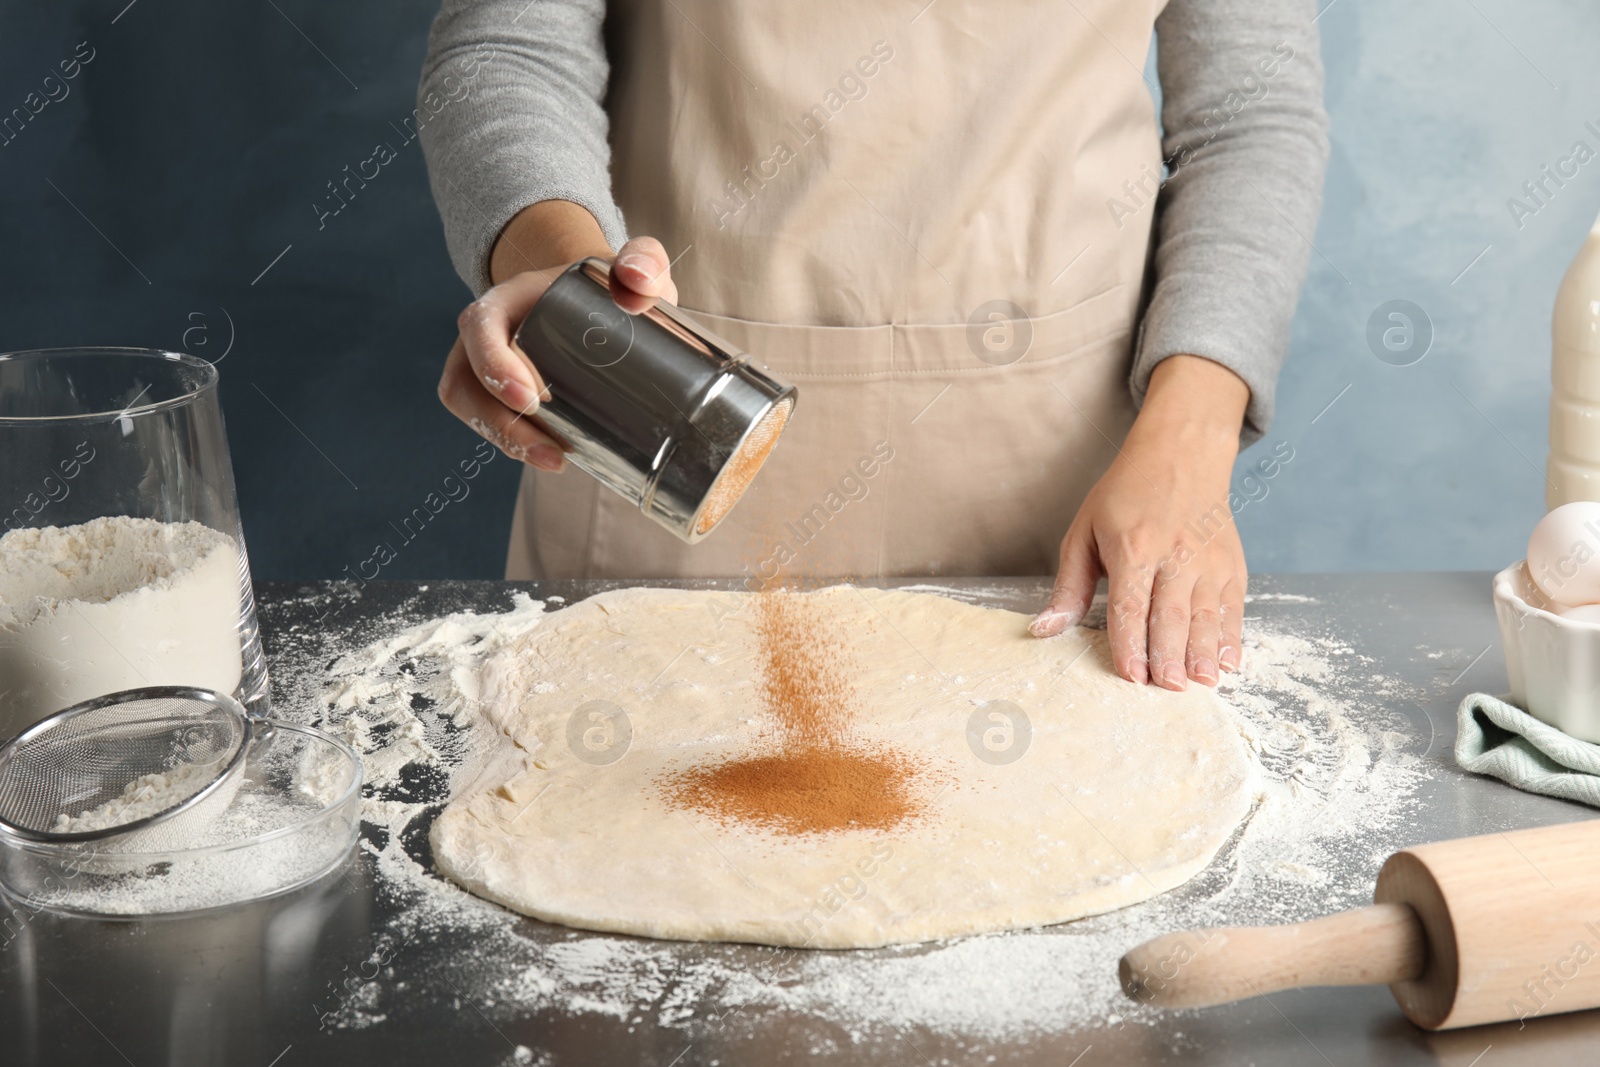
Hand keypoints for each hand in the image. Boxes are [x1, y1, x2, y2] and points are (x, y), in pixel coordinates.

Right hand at [436, 201, 677, 469]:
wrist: (600, 297)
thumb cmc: (613, 285)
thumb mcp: (633, 266)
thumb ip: (645, 261)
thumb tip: (638, 281)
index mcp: (511, 296)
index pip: (481, 326)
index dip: (493, 364)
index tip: (534, 399)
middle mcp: (489, 330)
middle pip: (466, 378)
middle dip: (500, 421)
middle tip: (551, 450)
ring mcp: (487, 363)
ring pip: (469, 405)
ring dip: (504, 439)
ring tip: (554, 460)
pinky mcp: (497, 391)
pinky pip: (483, 419)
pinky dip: (509, 442)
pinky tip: (547, 455)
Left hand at [1030, 356, 1250, 689]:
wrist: (1182, 454)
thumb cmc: (1126, 494)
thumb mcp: (1085, 531)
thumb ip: (1069, 585)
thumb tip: (1045, 629)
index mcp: (1134, 547)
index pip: (1131, 604)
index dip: (1131, 643)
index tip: (1131, 676)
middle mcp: (1176, 555)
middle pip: (1172, 615)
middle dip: (1170, 656)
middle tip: (1167, 689)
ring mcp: (1208, 561)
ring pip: (1207, 615)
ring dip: (1203, 653)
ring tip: (1200, 684)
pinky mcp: (1232, 565)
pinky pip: (1233, 608)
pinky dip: (1231, 637)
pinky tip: (1227, 664)